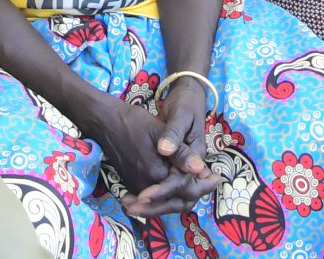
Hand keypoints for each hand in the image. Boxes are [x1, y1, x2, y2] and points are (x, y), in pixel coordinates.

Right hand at [122, 78, 215, 217]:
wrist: (105, 121)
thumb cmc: (133, 122)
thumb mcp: (161, 133)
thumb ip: (182, 154)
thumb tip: (201, 169)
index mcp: (156, 175)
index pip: (186, 189)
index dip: (204, 184)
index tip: (218, 177)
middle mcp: (146, 187)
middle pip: (177, 202)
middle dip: (196, 193)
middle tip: (211, 181)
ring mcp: (138, 187)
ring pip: (166, 202)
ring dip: (183, 194)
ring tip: (199, 181)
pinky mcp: (133, 184)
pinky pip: (155, 198)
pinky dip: (170, 193)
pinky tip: (179, 182)